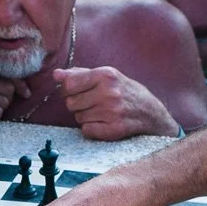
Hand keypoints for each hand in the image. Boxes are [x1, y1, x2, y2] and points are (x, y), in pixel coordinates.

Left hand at [57, 66, 180, 140]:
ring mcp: (112, 112)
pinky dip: (92, 129)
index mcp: (106, 75)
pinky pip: (86, 130)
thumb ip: (79, 74)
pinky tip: (104, 123)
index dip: (68, 90)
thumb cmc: (124, 92)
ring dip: (86, 117)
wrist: (150, 113)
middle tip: (93, 103)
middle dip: (78, 104)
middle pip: (71, 103)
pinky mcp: (113, 129)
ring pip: (78, 118)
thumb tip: (56, 75)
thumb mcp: (106, 76)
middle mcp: (109, 92)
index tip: (77, 91)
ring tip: (101, 112)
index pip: (69, 84)